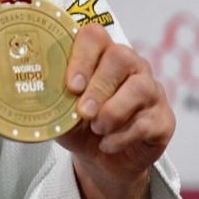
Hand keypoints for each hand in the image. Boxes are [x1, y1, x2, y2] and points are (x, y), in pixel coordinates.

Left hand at [59, 24, 173, 193]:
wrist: (104, 162)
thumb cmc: (82, 128)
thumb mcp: (61, 114)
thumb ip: (52, 101)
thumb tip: (34, 93)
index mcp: (103, 57)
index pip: (96, 36)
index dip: (82, 56)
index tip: (71, 85)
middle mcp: (132, 67)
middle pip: (121, 57)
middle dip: (98, 86)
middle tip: (83, 112)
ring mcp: (152, 91)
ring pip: (140, 87)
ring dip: (114, 111)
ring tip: (97, 128)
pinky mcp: (163, 120)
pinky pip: (147, 122)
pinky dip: (122, 137)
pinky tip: (108, 144)